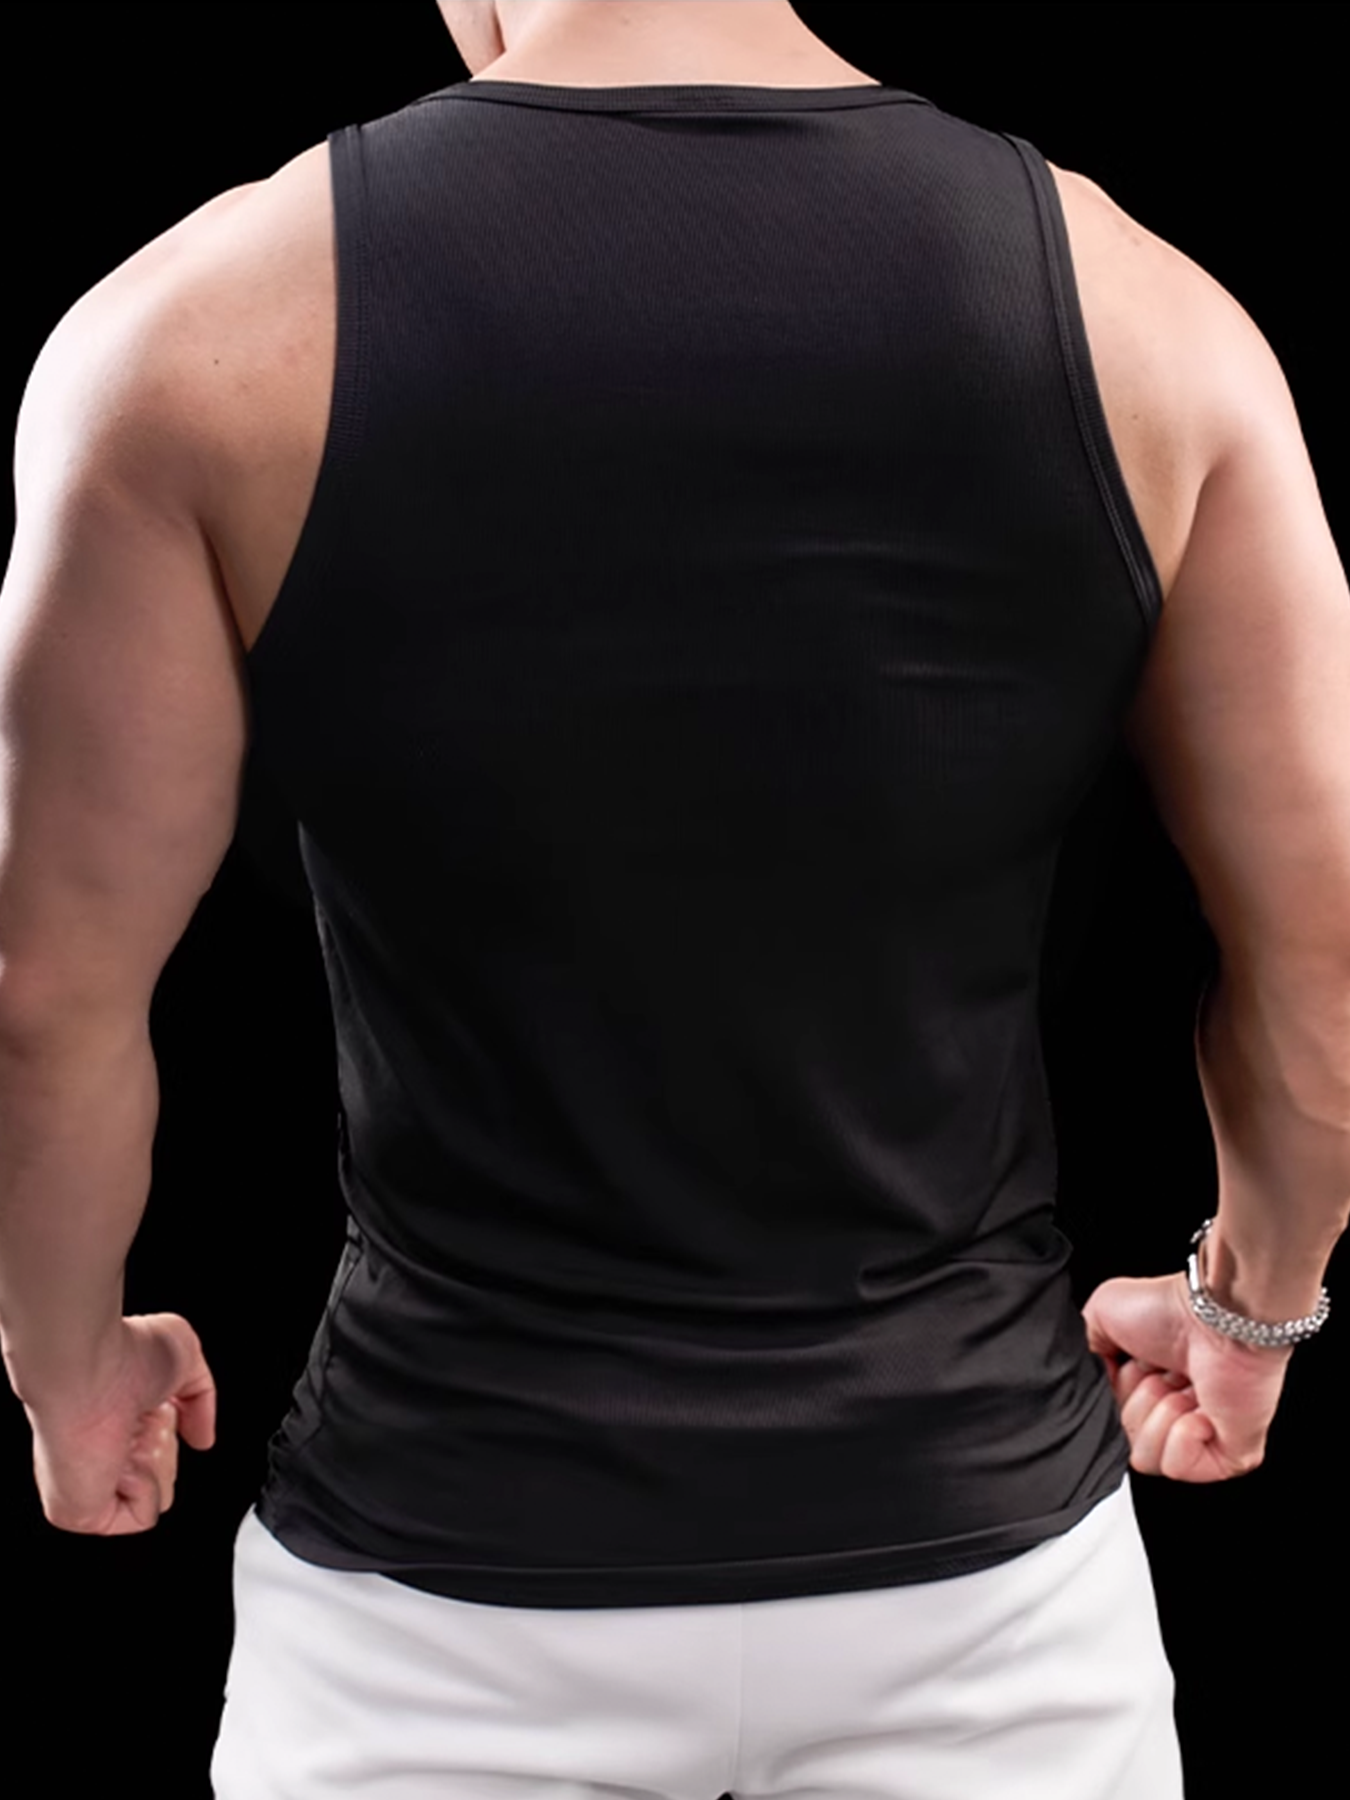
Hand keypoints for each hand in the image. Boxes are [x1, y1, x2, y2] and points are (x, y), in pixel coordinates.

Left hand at [21, 1312, 216, 1534]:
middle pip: (165, 1470)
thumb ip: (202, 1396)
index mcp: (115, 1420)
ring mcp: (90, 1483)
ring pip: (159, 1496)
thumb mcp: (185, 1354)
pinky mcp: (80, 1513)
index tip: (155, 1403)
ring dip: (156, 1464)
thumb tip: (203, 1438)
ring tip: (128, 1439)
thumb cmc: (122, 1354)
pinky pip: (141, 1517)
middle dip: (165, 1445)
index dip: (169, 1424)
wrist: (87, 1371)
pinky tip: (121, 1460)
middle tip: (141, 1419)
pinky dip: (144, 1488)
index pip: (160, 1444)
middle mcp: (100, 1452)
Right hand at [1082, 1271, 1293, 1482]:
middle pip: (1123, 1439)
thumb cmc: (1170, 1310)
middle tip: (1160, 1372)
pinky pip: (1178, 1468)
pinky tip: (1199, 1410)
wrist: (1215, 1317)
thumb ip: (1083, 1355)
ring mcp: (1203, 1438)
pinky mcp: (1230, 1457)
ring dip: (1159, 1416)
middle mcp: (1175, 1412)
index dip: (1112, 1393)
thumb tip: (1087, 1387)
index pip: (1108, 1418)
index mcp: (1148, 1385)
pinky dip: (1182, 1437)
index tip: (1129, 1365)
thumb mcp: (1099, 1315)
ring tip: (1183, 1387)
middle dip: (1135, 1402)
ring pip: (1146, 1458)